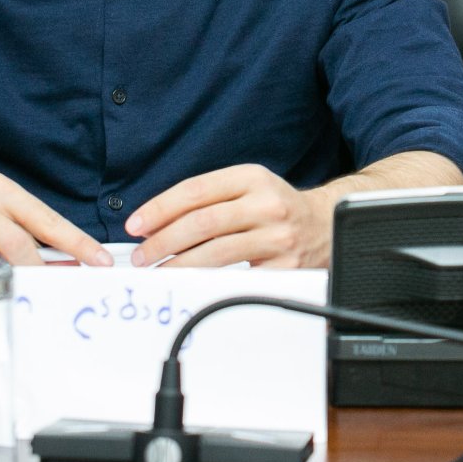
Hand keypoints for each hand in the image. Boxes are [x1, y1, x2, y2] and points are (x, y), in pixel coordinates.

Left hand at [125, 164, 329, 268]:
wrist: (326, 224)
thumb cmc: (276, 206)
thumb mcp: (249, 187)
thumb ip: (209, 199)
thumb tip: (157, 224)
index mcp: (252, 178)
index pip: (196, 190)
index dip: (160, 208)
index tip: (136, 225)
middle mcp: (267, 204)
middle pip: (202, 222)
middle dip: (163, 241)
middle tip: (141, 256)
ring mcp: (277, 236)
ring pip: (216, 253)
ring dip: (179, 265)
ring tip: (158, 271)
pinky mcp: (284, 267)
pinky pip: (238, 278)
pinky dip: (209, 282)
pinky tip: (191, 283)